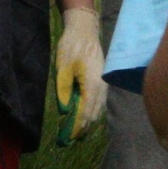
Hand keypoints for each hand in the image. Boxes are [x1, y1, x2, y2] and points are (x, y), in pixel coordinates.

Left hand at [55, 12, 107, 134]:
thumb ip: (64, 91)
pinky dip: (94, 109)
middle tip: (73, 137)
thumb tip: (65, 110)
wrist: (84, 30)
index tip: (71, 137)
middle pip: (95, 112)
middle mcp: (102, 86)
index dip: (79, 125)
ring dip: (90, 118)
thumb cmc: (71, 47)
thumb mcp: (62, 69)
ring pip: (99, 106)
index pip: (86, 111)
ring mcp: (104, 82)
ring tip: (80, 129)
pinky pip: (100, 99)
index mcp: (92, 85)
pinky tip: (87, 112)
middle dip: (85, 125)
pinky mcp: (103, 79)